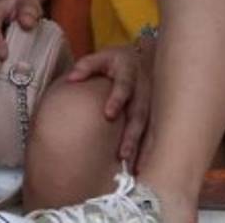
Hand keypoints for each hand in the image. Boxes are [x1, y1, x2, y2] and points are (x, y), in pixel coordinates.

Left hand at [67, 45, 151, 163]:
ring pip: (148, 127)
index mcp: (129, 73)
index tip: (109, 114)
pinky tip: (140, 167)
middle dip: (132, 133)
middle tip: (122, 153)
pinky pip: (153, 134)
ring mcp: (150, 103)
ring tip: (132, 166)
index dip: (117, 99)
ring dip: (141, 147)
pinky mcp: (153, 114)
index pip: (124, 86)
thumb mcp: (101, 56)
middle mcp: (143, 89)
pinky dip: (148, 151)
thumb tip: (71, 79)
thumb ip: (86, 66)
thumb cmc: (115, 61)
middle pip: (139, 112)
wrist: (141, 58)